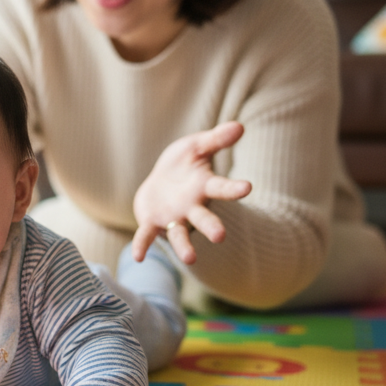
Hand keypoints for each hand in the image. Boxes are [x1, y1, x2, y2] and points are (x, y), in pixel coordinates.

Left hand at [131, 121, 251, 265]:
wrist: (161, 181)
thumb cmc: (183, 163)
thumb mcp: (197, 146)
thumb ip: (216, 139)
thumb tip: (239, 126)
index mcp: (204, 187)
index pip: (222, 187)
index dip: (234, 188)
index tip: (248, 187)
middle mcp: (192, 207)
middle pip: (204, 219)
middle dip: (211, 227)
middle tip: (220, 237)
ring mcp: (174, 217)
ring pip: (181, 234)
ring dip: (185, 246)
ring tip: (190, 259)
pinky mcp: (153, 222)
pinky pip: (147, 235)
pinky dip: (143, 244)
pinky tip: (138, 256)